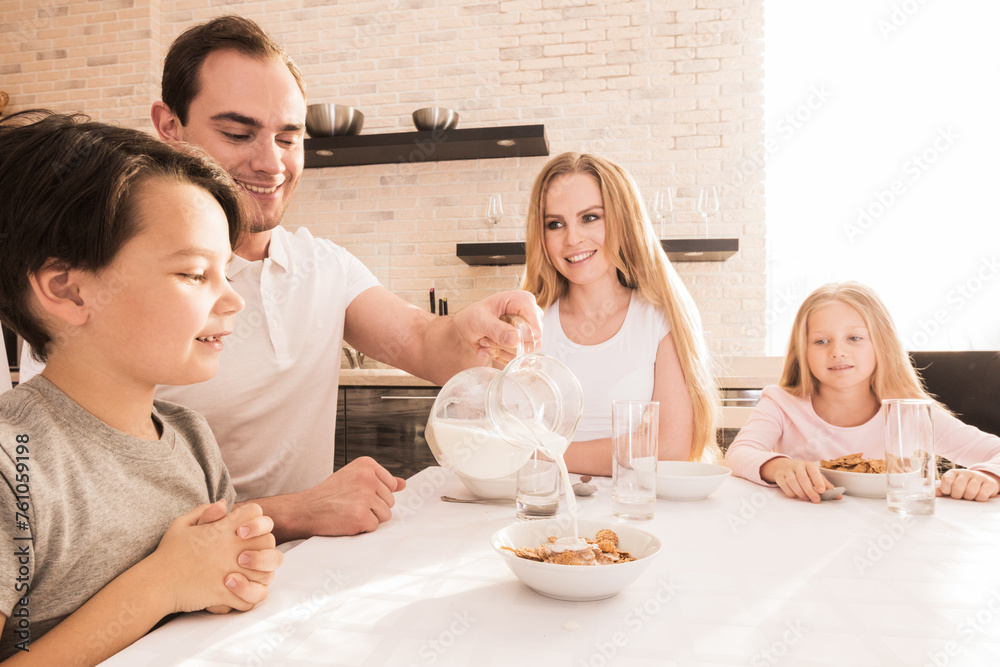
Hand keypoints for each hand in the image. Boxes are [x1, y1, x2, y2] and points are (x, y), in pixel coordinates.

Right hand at [150, 502, 279, 613]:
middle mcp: (230, 547)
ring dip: (261, 575)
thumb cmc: (168, 554)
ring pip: (267, 573)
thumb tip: (225, 504)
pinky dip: (250, 598)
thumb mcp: (181, 524)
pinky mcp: (226, 594)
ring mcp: (231, 571)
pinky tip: (239, 593)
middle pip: (269, 541)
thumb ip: (205, 511)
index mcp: (221, 529)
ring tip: (247, 576)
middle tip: (250, 556)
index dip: (256, 519)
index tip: (245, 531)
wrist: (154, 584)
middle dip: (265, 548)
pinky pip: (252, 598)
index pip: (256, 513)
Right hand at [295, 456, 406, 536]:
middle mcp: (367, 477)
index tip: (358, 493)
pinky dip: (362, 528)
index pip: (391, 484)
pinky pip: (374, 526)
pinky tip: (348, 520)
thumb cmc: (329, 494)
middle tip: (351, 504)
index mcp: (367, 464)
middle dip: (374, 507)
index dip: (376, 494)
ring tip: (350, 511)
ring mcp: (364, 496)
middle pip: (390, 501)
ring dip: (370, 518)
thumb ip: (380, 479)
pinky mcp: (361, 515)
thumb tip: (403, 484)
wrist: (306, 509)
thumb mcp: (354, 477)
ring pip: (385, 514)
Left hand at [453, 290, 541, 363]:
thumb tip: (515, 340)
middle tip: (485, 339)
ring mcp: (531, 331)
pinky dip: (502, 357)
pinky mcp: (527, 344)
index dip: (520, 338)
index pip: (535, 327)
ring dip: (501, 352)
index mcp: (524, 301)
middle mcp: (532, 316)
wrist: (468, 327)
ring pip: (525, 353)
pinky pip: (520, 359)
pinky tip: (490, 348)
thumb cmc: (474, 317)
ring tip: (485, 342)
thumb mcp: (480, 320)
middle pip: (531, 343)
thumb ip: (496, 329)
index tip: (498, 340)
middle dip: (504, 345)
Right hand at [760, 457, 834, 502]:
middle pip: (802, 477)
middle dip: (809, 490)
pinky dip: (790, 492)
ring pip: (792, 481)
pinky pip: (784, 485)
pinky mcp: (779, 477)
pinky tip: (796, 496)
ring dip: (799, 492)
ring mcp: (787, 471)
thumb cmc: (804, 473)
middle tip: (816, 500)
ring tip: (806, 498)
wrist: (783, 466)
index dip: (818, 481)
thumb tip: (839, 496)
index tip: (822, 491)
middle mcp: (797, 466)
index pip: (813, 471)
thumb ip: (826, 486)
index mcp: (808, 465)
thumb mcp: (816, 476)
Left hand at [937, 469, 999, 500]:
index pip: (946, 479)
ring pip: (970, 491)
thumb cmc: (963, 485)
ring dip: (969, 497)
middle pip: (958, 487)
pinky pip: (982, 495)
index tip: (948, 492)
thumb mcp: (950, 485)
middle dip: (957, 495)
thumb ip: (940, 489)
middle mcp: (966, 472)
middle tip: (960, 496)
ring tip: (969, 496)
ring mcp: (978, 477)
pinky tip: (978, 496)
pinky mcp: (989, 483)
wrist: (983, 481)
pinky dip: (979, 499)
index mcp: (954, 472)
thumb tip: (932, 493)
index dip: (945, 489)